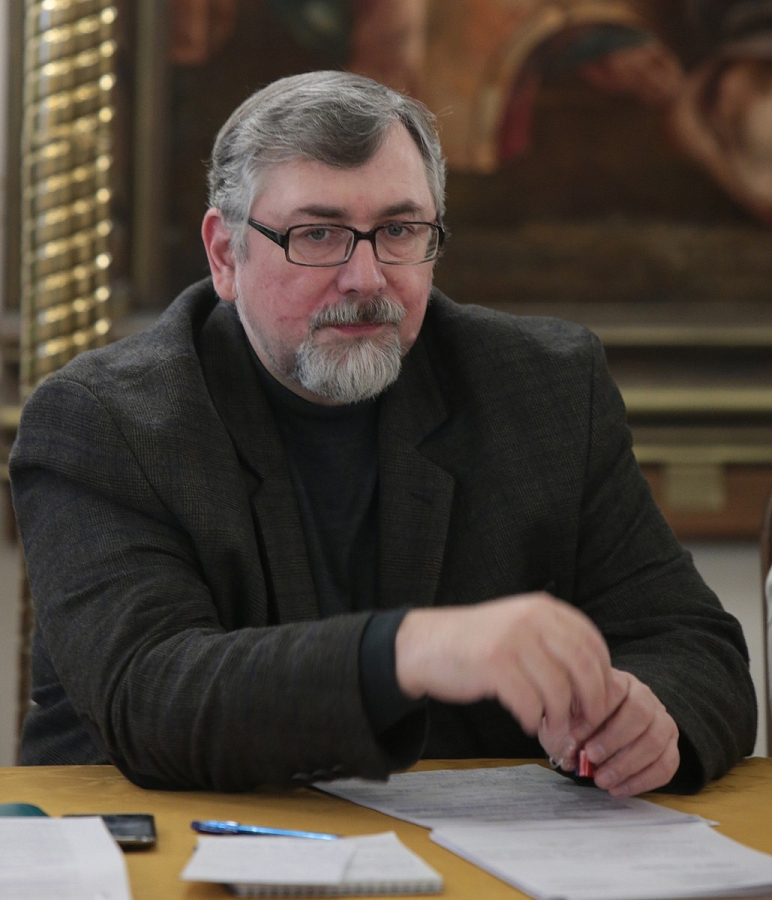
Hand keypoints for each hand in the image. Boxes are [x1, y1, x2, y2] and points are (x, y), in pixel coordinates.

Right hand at [395, 593, 611, 737]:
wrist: (425, 644)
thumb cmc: (477, 643)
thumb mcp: (520, 626)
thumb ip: (554, 642)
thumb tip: (597, 683)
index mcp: (543, 608)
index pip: (592, 643)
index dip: (603, 676)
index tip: (600, 701)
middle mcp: (531, 619)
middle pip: (583, 667)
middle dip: (592, 703)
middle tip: (587, 724)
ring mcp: (512, 640)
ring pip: (558, 690)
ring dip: (560, 719)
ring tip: (553, 730)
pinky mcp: (493, 665)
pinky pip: (528, 703)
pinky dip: (531, 719)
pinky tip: (525, 722)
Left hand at [540, 669, 679, 796]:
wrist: (602, 727)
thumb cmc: (581, 718)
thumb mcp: (567, 716)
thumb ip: (566, 728)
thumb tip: (569, 750)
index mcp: (619, 681)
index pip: (614, 690)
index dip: (596, 715)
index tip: (575, 736)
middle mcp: (645, 696)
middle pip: (640, 713)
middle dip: (614, 739)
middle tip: (591, 758)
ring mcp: (662, 721)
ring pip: (655, 741)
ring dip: (627, 765)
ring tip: (602, 780)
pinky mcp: (671, 747)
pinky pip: (667, 765)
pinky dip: (642, 781)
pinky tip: (618, 790)